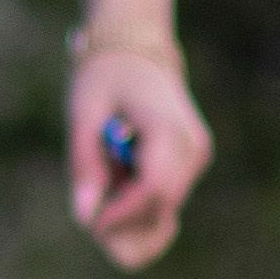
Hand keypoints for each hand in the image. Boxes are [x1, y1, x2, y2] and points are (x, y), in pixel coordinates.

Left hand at [66, 44, 213, 270]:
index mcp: (168, 128)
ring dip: (130, 214)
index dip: (121, 214)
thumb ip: (84, 164)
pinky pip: (165, 201)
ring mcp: (196, 157)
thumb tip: (85, 217)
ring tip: (105, 179)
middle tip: (89, 209)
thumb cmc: (105, 80)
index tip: (91, 223)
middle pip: (160, 207)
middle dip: (123, 221)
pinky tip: (119, 183)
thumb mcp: (83, 115)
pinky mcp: (191, 165)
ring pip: (164, 210)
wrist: (136, 55)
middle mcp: (191, 147)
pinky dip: (139, 206)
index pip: (153, 188)